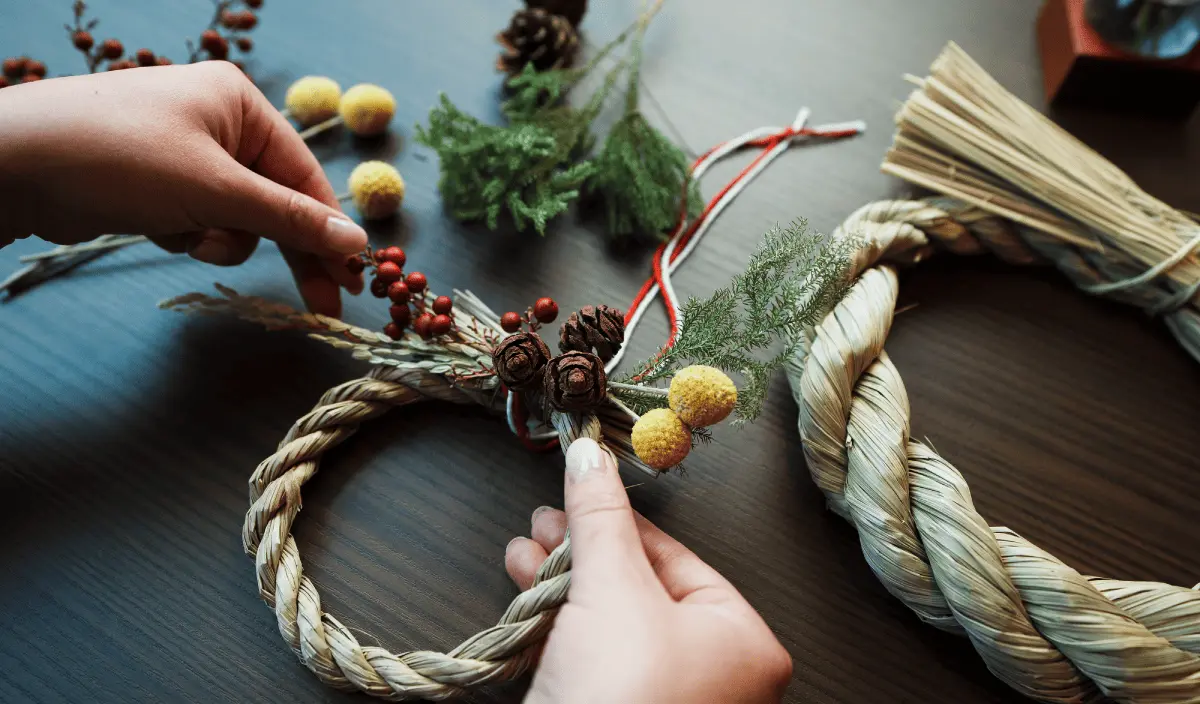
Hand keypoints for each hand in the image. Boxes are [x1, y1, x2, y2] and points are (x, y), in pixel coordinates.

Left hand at [0, 62, 365, 315]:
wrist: (12, 166)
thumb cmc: (119, 160)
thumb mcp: (217, 190)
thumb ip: (291, 220)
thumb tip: (358, 243)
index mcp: (240, 104)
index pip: (305, 175)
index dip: (330, 229)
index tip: (353, 278)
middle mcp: (219, 122)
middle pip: (276, 198)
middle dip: (289, 248)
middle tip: (323, 305)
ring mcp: (186, 152)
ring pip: (238, 216)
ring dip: (221, 237)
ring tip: (187, 235)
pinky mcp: (158, 181)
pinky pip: (201, 218)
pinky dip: (189, 232)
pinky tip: (159, 228)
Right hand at [505, 438, 792, 703]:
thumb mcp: (612, 591)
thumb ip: (600, 517)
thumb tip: (590, 454)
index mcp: (743, 642)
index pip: (676, 557)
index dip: (619, 520)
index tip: (580, 488)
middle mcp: (715, 675)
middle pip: (639, 589)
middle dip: (581, 552)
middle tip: (545, 524)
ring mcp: (667, 702)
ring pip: (610, 625)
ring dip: (561, 586)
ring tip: (523, 555)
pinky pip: (594, 661)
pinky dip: (560, 630)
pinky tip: (527, 603)